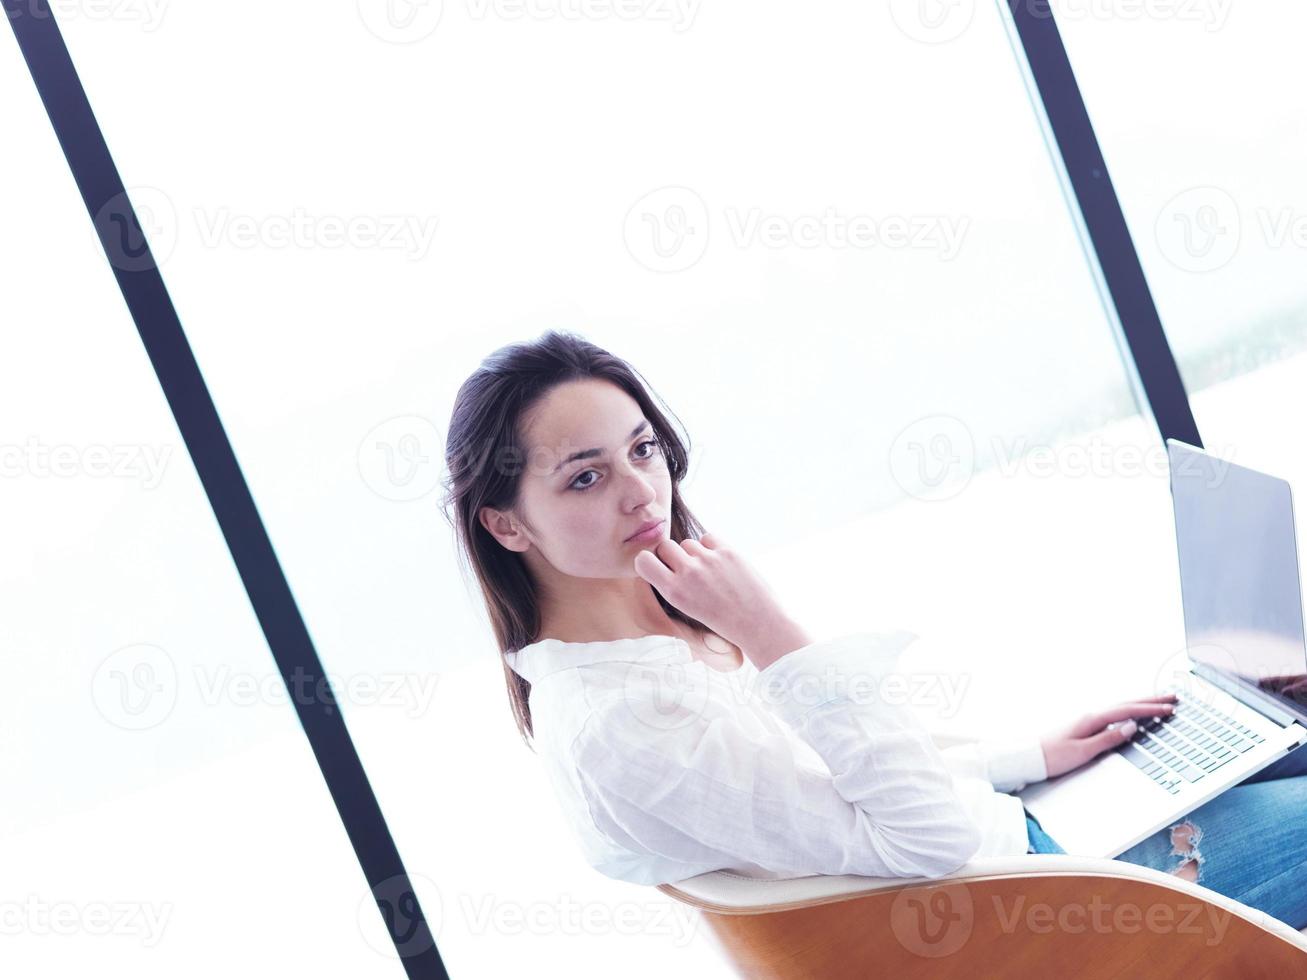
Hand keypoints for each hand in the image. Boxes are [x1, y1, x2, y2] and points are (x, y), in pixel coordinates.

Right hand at [632, 532, 809, 668]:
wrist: (758, 624)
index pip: (643, 561)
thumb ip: (673, 585)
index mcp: (674, 592)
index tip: (659, 566)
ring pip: (688, 542)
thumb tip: (663, 561)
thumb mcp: (687, 608)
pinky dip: (711, 547)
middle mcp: (688, 573)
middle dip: (672, 554)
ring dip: (694, 552)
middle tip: (685, 568)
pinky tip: (720, 563)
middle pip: (665, 546)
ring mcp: (708, 560)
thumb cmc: (722, 620)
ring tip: (708, 571)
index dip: (649, 561)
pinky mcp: (727, 551)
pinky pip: (708, 538)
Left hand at [1038, 693, 1177, 779]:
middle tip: (1172, 697)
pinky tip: (1132, 714)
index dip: (1150, 710)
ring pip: (1121, 707)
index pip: (1127, 711)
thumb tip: (1131, 727)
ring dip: (1141, 703)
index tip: (1170, 708)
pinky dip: (1128, 711)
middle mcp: (1091, 715)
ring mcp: (1088, 719)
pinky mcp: (1085, 726)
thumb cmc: (1054, 756)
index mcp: (1092, 719)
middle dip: (1150, 700)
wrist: (1030, 757)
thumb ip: (1108, 739)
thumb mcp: (1083, 751)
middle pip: (1126, 704)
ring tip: (1159, 701)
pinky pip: (1113, 714)